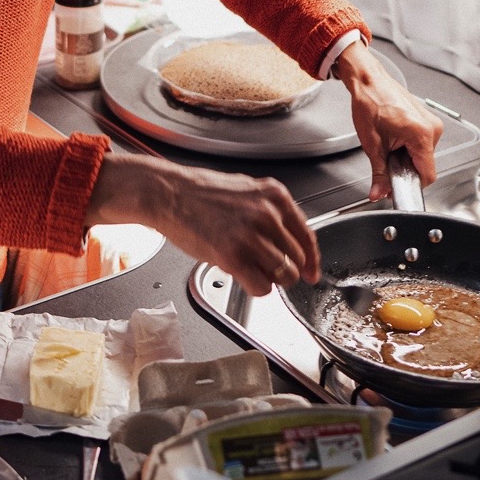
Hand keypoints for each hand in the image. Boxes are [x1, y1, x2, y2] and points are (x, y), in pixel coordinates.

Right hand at [86, 151, 317, 296]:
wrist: (167, 194)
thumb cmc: (198, 193)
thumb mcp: (245, 191)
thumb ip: (269, 212)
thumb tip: (286, 240)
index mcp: (275, 196)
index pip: (307, 235)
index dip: (312, 260)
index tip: (312, 273)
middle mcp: (268, 215)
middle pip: (297, 259)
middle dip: (285, 269)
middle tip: (266, 268)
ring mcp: (251, 236)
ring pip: (284, 275)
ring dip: (270, 279)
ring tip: (249, 268)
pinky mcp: (233, 257)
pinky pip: (262, 287)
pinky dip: (256, 288)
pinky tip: (241, 276)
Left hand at [334, 41, 445, 201]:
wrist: (369, 81)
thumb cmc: (370, 103)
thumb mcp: (372, 145)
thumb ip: (378, 174)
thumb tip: (379, 193)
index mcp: (423, 134)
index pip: (428, 175)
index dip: (410, 186)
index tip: (397, 188)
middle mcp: (433, 128)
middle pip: (425, 166)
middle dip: (405, 170)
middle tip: (386, 161)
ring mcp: (432, 123)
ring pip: (423, 156)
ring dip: (406, 159)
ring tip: (389, 145)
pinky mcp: (428, 121)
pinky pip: (422, 144)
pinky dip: (408, 148)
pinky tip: (395, 139)